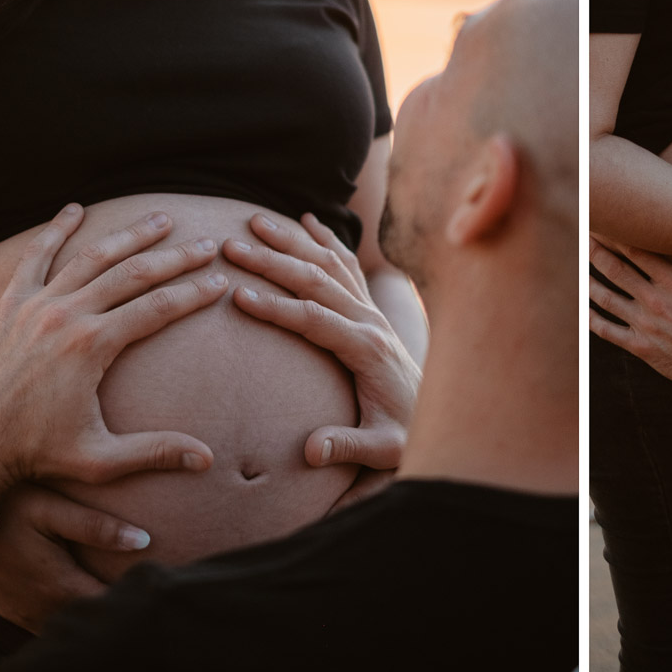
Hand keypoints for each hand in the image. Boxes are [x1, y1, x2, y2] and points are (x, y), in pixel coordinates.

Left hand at [0, 205, 224, 504]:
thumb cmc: (35, 455)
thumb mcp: (100, 459)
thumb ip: (155, 452)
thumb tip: (207, 459)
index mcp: (92, 346)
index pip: (158, 307)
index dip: (194, 293)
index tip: (221, 282)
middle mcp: (65, 316)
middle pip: (133, 273)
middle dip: (175, 258)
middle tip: (206, 245)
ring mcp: (35, 306)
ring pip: (91, 257)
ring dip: (130, 235)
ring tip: (161, 219)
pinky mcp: (9, 306)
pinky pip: (34, 258)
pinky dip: (54, 230)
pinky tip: (74, 210)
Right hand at [0, 484, 150, 631]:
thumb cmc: (3, 504)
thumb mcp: (51, 508)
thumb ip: (96, 527)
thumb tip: (143, 540)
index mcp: (57, 585)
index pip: (107, 604)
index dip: (135, 596)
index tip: (161, 583)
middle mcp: (39, 607)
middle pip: (89, 618)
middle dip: (116, 606)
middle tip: (146, 587)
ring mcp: (21, 610)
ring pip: (66, 621)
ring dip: (90, 609)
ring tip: (119, 590)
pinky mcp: (11, 606)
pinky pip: (47, 619)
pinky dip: (68, 611)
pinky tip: (82, 592)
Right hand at [224, 212, 420, 506]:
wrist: (440, 413)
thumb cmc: (405, 431)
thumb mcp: (383, 447)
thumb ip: (348, 446)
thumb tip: (311, 451)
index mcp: (367, 349)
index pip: (315, 320)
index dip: (277, 308)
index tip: (239, 296)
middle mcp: (370, 320)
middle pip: (316, 281)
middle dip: (272, 261)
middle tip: (231, 245)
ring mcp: (372, 310)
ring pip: (329, 264)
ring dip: (291, 241)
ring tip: (254, 219)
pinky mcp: (372, 308)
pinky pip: (348, 265)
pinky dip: (326, 239)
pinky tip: (307, 220)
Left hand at [589, 230, 671, 406]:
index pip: (638, 252)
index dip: (618, 235)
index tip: (605, 221)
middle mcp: (656, 301)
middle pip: (616, 269)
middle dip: (597, 250)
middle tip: (584, 234)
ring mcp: (646, 325)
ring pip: (606, 298)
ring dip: (589, 281)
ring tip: (577, 264)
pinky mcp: (641, 348)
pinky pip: (608, 331)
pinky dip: (592, 320)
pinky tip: (582, 309)